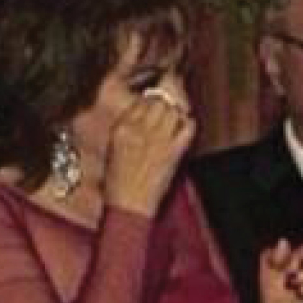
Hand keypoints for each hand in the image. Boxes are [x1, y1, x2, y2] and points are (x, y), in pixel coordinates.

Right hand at [102, 83, 195, 216]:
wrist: (129, 205)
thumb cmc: (118, 183)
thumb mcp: (113, 148)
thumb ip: (128, 127)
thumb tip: (143, 112)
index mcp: (122, 127)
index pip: (142, 99)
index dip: (153, 97)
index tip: (158, 98)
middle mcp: (140, 129)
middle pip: (160, 100)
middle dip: (168, 98)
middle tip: (174, 99)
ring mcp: (159, 139)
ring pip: (175, 110)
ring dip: (178, 110)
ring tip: (178, 114)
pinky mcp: (174, 151)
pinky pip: (188, 126)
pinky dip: (189, 123)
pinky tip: (185, 127)